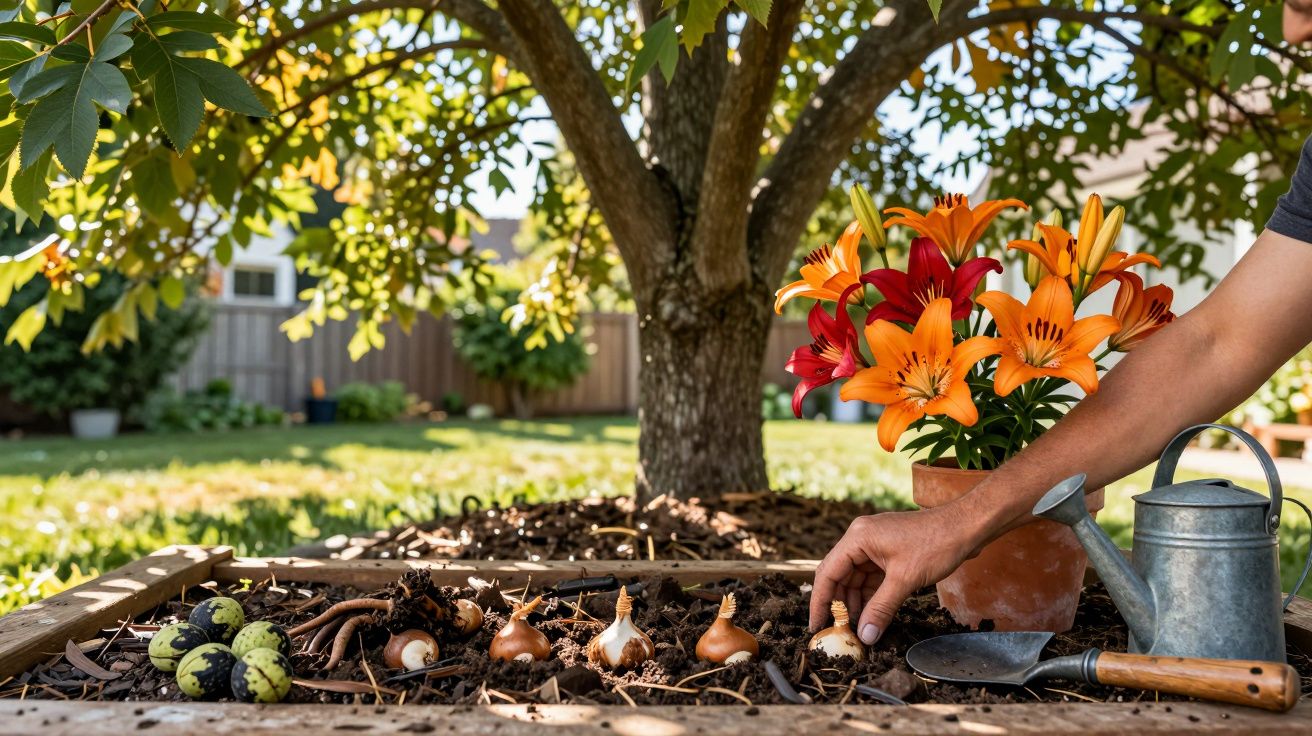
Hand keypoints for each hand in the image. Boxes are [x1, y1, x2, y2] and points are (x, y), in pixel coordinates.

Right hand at [808, 503, 987, 644]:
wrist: (967, 526)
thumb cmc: (937, 544)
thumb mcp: (905, 580)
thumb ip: (881, 609)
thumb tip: (864, 636)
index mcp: (858, 538)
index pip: (827, 572)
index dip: (821, 602)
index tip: (816, 626)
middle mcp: (861, 539)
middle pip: (840, 576)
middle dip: (839, 605)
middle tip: (838, 632)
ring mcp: (876, 545)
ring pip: (856, 579)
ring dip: (856, 603)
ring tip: (856, 629)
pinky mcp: (890, 552)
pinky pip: (872, 578)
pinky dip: (871, 596)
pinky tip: (872, 615)